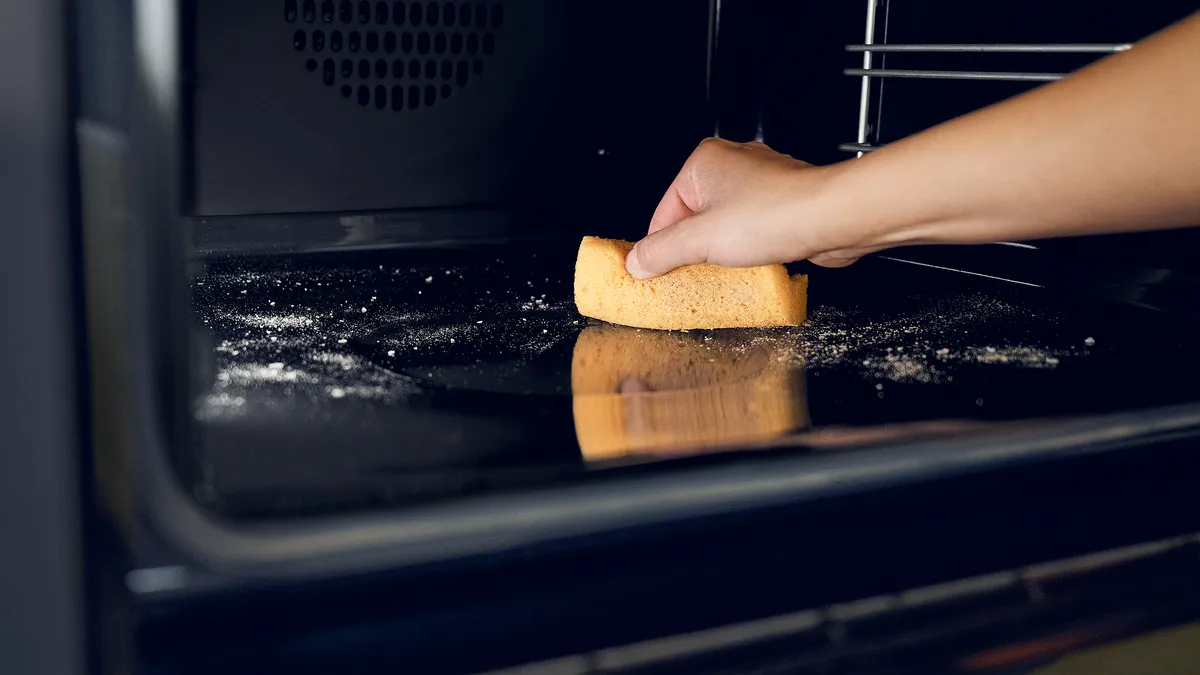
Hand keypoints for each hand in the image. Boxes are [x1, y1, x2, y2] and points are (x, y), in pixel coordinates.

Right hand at [625, 138, 878, 278]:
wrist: (834, 219)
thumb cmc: (776, 214)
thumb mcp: (701, 241)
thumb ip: (661, 253)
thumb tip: (637, 262)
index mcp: (703, 162)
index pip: (664, 212)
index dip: (661, 247)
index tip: (657, 273)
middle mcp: (732, 165)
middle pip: (694, 220)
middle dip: (696, 251)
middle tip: (697, 275)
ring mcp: (761, 183)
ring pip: (725, 226)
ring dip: (725, 252)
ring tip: (731, 269)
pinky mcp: (783, 204)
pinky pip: (753, 231)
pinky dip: (751, 250)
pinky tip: (756, 264)